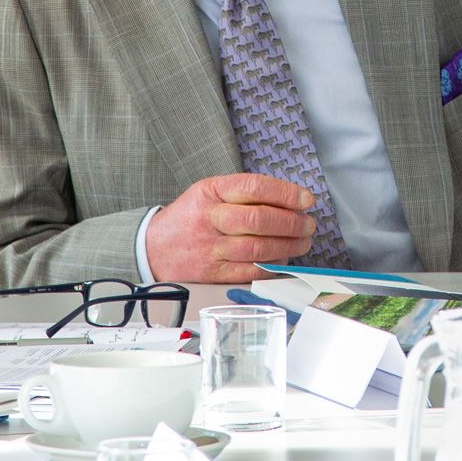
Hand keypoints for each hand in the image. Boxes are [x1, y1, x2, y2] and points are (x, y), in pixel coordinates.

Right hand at [144, 173, 316, 283]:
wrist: (153, 248)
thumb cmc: (190, 217)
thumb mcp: (209, 192)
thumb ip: (243, 193)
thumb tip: (289, 199)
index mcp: (211, 191)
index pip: (254, 187)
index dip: (285, 193)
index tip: (306, 199)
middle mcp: (210, 218)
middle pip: (259, 219)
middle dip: (292, 222)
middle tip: (308, 224)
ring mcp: (211, 248)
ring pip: (258, 247)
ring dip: (288, 245)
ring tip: (303, 241)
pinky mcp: (213, 273)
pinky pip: (250, 270)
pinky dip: (272, 265)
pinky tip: (283, 259)